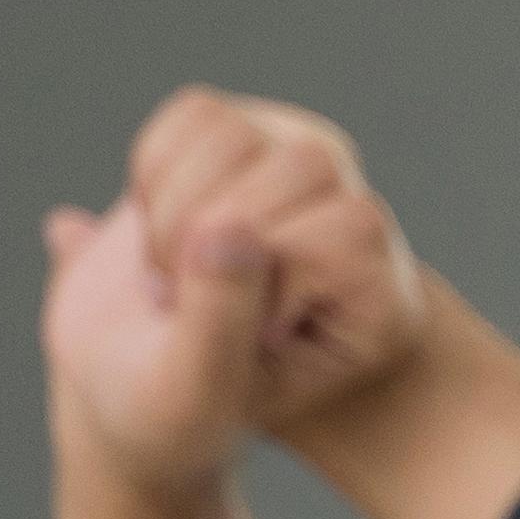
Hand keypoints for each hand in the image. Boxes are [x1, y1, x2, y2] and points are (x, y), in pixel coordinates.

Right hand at [139, 91, 428, 432]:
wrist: (139, 379)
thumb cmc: (178, 405)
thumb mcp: (200, 388)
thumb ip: (220, 318)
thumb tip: (227, 227)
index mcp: (380, 304)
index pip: (347, 231)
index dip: (274, 271)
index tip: (243, 332)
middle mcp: (358, 224)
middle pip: (303, 166)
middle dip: (212, 234)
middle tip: (179, 302)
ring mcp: (305, 173)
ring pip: (239, 131)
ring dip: (173, 206)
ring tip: (171, 271)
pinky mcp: (247, 139)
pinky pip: (195, 113)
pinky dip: (153, 171)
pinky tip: (161, 230)